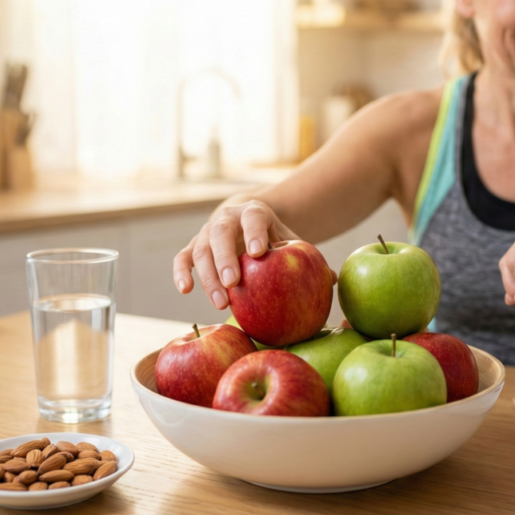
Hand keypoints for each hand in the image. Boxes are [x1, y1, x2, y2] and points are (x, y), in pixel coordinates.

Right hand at [173, 199, 301, 309]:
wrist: (248, 223)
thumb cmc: (273, 238)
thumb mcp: (289, 240)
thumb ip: (306, 256)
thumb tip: (332, 279)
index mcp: (254, 212)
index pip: (253, 217)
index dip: (254, 232)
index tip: (259, 252)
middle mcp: (226, 218)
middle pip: (220, 233)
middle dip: (225, 258)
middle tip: (234, 283)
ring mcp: (207, 232)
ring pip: (201, 249)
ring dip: (208, 276)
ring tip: (221, 302)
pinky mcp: (194, 246)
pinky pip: (183, 258)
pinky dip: (181, 272)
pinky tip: (186, 290)